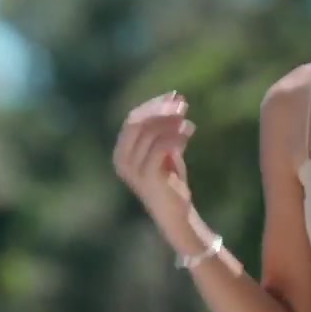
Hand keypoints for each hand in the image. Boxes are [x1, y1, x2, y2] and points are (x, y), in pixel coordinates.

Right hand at [113, 91, 196, 215]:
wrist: (175, 214)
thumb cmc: (169, 181)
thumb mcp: (165, 150)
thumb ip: (166, 127)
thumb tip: (177, 97)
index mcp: (121, 152)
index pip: (133, 119)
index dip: (153, 105)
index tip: (174, 97)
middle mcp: (121, 160)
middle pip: (138, 122)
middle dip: (161, 110)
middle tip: (183, 105)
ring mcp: (133, 169)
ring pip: (150, 132)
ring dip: (172, 122)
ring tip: (189, 123)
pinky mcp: (148, 176)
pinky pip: (161, 146)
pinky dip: (176, 135)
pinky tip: (189, 132)